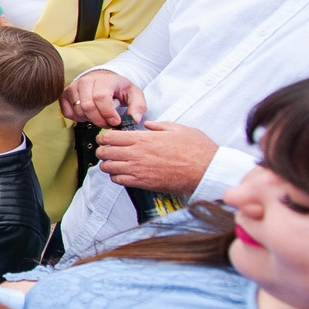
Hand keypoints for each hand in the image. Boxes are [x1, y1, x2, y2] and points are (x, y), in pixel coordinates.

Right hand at [59, 69, 144, 126]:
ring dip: (90, 119)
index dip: (108, 113)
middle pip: (88, 106)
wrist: (103, 78)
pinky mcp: (65, 95)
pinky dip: (78, 118)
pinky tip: (88, 114)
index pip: (101, 97)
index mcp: (104, 80)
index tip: (115, 121)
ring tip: (99, 117)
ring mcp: (73, 87)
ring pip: (78, 111)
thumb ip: (138, 106)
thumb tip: (134, 120)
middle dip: (99, 120)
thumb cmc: (118, 88)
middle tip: (108, 124)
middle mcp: (85, 81)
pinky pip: (68, 113)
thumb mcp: (134, 94)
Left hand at [96, 122, 217, 194]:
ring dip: (108, 165)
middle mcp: (137, 154)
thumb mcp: (178, 129)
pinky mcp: (143, 183)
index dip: (103, 137)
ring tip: (113, 163)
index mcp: (143, 138)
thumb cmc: (196, 149)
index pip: (110, 137)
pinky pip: (119, 181)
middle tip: (106, 150)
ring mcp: (138, 170)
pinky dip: (116, 177)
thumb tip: (147, 125)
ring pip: (108, 168)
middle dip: (102, 151)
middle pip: (105, 152)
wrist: (206, 171)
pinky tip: (123, 174)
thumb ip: (159, 125)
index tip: (105, 138)